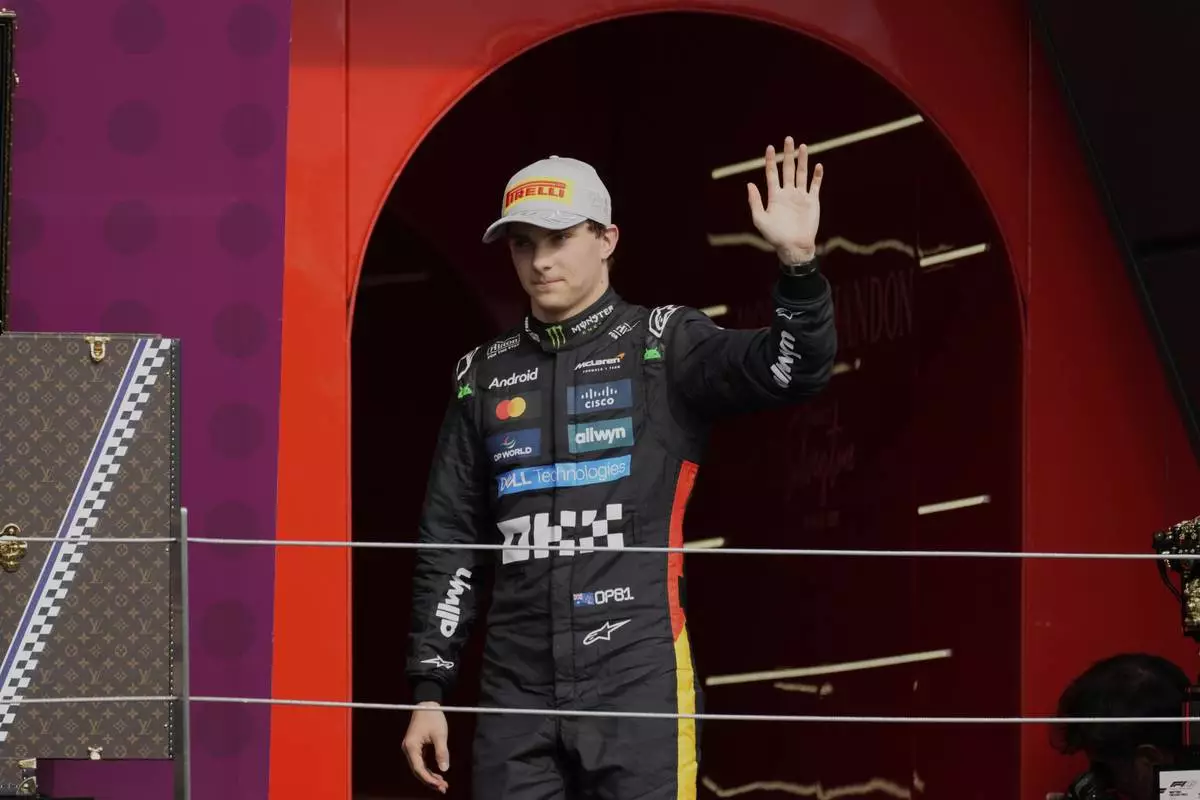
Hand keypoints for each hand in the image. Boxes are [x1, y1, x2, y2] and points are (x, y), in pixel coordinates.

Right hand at [403, 702, 449, 793]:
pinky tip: (438, 775)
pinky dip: (428, 769)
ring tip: (442, 784)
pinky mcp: (415, 747)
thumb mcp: (440, 734)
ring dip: (430, 776)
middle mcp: (408, 749)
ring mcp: (411, 748)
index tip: (439, 785)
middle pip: (417, 770)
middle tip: (443, 788)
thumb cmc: (433, 717)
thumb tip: (444, 769)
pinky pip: (421, 762)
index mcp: (411, 746)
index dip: (428, 778)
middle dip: (430, 780)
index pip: (418, 768)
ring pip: (419, 767)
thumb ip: (441, 752)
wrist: (426, 703)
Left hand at [747, 136, 823, 264]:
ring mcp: (800, 196)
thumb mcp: (760, 219)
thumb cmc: (775, 236)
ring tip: (802, 147)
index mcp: (775, 196)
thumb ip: (755, 201)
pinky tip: (817, 166)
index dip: (770, 160)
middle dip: (787, 155)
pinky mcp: (812, 201)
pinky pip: (815, 185)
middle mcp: (787, 193)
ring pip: (801, 174)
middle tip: (788, 139)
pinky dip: (817, 176)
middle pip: (787, 169)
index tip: (769, 147)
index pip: (771, 173)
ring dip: (802, 160)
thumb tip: (749, 184)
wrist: (794, 246)